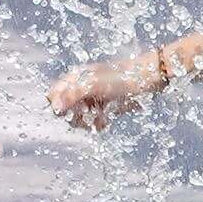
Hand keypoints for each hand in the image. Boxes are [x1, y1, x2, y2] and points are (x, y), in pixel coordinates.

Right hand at [49, 49, 169, 130]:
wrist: (149, 80)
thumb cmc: (122, 78)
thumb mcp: (95, 85)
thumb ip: (73, 94)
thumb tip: (55, 107)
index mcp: (75, 78)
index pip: (53, 95)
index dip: (58, 105)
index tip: (70, 110)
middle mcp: (81, 88)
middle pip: (65, 110)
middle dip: (75, 116)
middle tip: (88, 113)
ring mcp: (93, 98)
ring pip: (79, 118)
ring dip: (87, 122)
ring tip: (100, 117)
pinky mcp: (104, 107)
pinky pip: (93, 121)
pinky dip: (98, 124)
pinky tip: (106, 121)